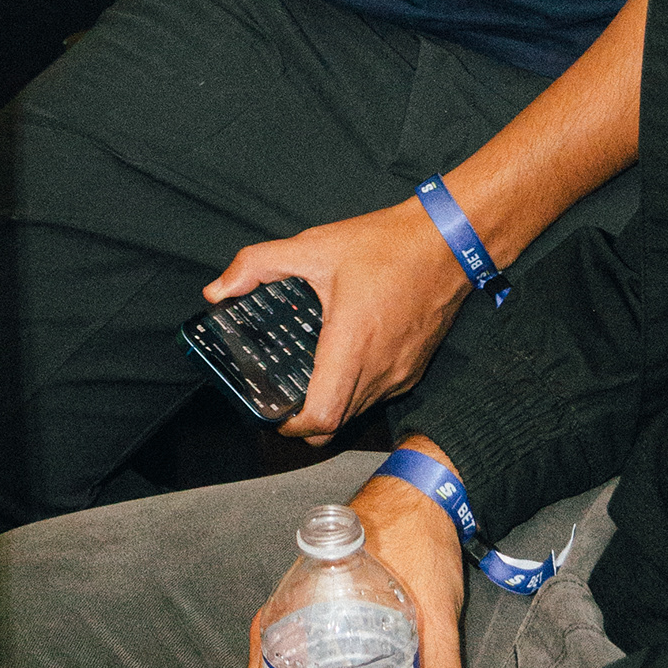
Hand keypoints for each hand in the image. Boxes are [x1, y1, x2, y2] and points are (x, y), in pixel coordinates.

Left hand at [206, 196, 469, 444]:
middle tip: (282, 395)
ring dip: (332, 403)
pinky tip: (343, 358)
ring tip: (309, 374)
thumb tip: (218, 291)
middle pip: (336, 424)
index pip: (321, 417)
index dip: (291, 425)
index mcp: (352, 346)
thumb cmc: (386, 245)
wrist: (449, 241)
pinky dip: (356, 390)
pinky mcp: (414, 368)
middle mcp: (380, 370)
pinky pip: (379, 395)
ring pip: (358, 411)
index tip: (272, 411)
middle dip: (305, 419)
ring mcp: (401, 373)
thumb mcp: (314, 246)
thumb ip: (258, 264)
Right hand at [234, 469, 466, 667]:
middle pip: (272, 662)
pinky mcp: (330, 596)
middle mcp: (297, 596)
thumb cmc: (421, 538)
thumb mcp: (435, 610)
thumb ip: (442, 665)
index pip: (264, 656)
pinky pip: (308, 639)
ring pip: (290, 653)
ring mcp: (311, 595)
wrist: (430, 492)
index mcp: (303, 593)